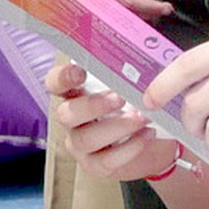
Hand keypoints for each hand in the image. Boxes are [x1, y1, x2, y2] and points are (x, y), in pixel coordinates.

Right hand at [44, 61, 180, 181]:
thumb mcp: (130, 86)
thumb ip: (126, 70)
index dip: (61, 78)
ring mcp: (80, 146)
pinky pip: (106, 161)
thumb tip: (141, 43)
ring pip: (86, 139)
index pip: (54, 84)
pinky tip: (147, 135)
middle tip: (120, 98)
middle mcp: (72, 121)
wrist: (153, 145)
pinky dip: (129, 148)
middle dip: (93, 105)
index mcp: (75, 94)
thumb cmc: (137, 107)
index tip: (80, 72)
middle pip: (66, 114)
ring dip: (116, 127)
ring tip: (142, 117)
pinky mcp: (95, 166)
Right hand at [74, 0, 172, 21]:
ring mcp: (91, 5)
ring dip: (137, 18)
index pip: (132, 1)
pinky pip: (110, 16)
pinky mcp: (90, 7)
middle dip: (148, 15)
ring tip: (156, 14)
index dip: (152, 7)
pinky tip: (138, 14)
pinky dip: (125, 16)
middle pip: (127, 16)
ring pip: (118, 19)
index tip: (167, 8)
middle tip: (165, 12)